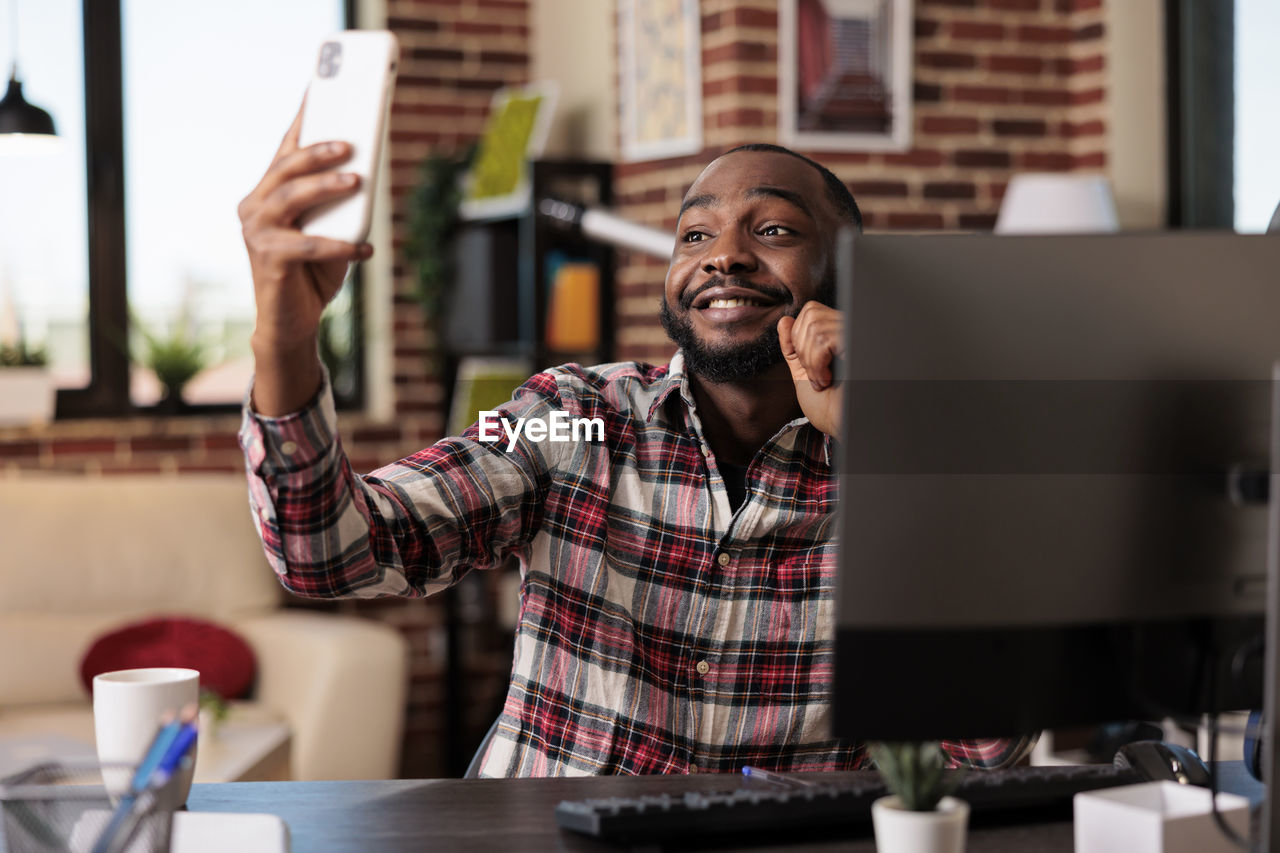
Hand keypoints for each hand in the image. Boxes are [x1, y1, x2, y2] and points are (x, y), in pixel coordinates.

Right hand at [237, 100, 371, 414]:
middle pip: (286, 168)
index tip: (321, 88)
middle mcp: (255, 206)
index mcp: (268, 192)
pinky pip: (307, 246)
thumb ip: (339, 202)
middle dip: (317, 151)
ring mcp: (256, 232)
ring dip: (325, 187)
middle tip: (349, 143)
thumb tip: (368, 171)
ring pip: (291, 197)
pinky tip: (364, 249)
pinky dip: (339, 245)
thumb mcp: (330, 228)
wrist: (292, 322)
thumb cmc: (314, 271)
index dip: (304, 118)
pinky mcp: (268, 260)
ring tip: (357, 181)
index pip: (287, 148)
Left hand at [778, 302, 843, 436]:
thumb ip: (793, 348)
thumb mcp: (803, 373)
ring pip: (815, 326)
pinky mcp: (858, 347)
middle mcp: (852, 331)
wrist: (844, 427)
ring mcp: (856, 337)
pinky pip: (824, 340)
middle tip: (816, 375)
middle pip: (811, 314)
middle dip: (802, 348)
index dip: (799, 337)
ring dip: (810, 361)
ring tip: (823, 380)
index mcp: (840, 335)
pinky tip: (828, 380)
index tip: (810, 367)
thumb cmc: (831, 407)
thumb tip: (783, 321)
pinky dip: (817, 365)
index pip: (812, 311)